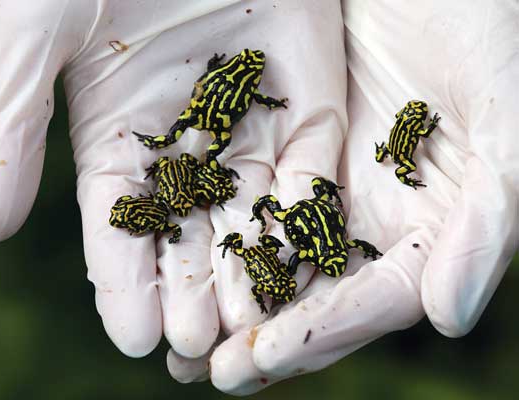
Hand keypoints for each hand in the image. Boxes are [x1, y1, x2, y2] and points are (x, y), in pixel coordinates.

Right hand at [0, 0, 346, 358]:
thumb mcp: (35, 36)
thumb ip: (12, 130)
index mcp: (116, 139)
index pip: (116, 228)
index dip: (120, 282)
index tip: (128, 336)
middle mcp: (182, 146)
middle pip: (186, 237)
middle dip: (188, 293)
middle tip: (194, 348)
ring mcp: (246, 127)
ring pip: (250, 217)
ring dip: (248, 272)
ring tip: (248, 326)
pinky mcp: (304, 102)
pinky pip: (308, 171)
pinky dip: (306, 217)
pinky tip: (302, 264)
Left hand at [167, 0, 518, 393]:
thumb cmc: (490, 26)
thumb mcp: (504, 116)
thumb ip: (485, 218)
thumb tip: (447, 318)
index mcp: (432, 226)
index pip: (372, 300)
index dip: (317, 335)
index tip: (256, 361)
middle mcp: (377, 217)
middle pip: (316, 293)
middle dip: (261, 337)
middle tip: (203, 371)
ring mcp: (331, 184)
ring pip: (276, 256)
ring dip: (230, 300)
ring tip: (175, 339)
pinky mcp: (294, 148)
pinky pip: (250, 198)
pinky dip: (216, 232)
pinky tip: (175, 256)